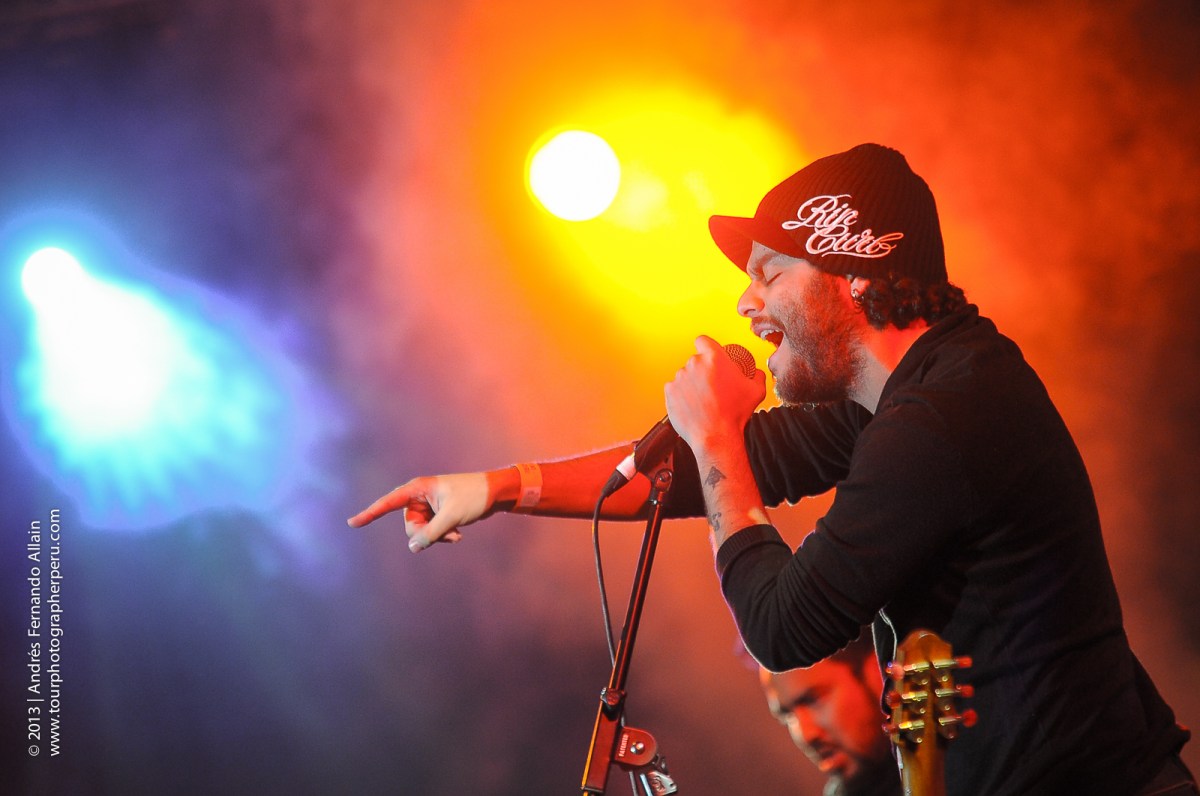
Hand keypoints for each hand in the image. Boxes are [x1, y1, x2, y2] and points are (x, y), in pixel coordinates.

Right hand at [346, 472, 492, 551]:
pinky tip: (458, 536)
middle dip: (424, 534)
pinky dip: (442, 535)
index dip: (370, 513)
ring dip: (436, 536)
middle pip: (408, 524)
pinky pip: (430, 530)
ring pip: (420, 530)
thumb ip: (431, 533)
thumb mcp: (451, 517)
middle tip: (445, 534)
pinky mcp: (437, 513)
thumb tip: (413, 548)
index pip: (388, 502)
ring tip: (455, 536)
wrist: (495, 493)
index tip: (352, 523)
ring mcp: (428, 505)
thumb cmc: (473, 497)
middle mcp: (420, 495)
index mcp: (418, 488)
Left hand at [665, 335, 765, 455]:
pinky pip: (675, 389)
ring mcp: (680, 377)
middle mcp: (694, 364)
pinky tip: (692, 406)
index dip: (706, 347)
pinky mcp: (669, 392)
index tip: (709, 357)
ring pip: (685, 375)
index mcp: (714, 357)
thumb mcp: (757, 391)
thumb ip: (758, 376)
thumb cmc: (736, 413)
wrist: (716, 436)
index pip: (703, 340)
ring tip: (703, 400)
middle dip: (702, 370)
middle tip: (712, 386)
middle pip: (695, 361)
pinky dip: (681, 395)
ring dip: (692, 383)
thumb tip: (757, 372)